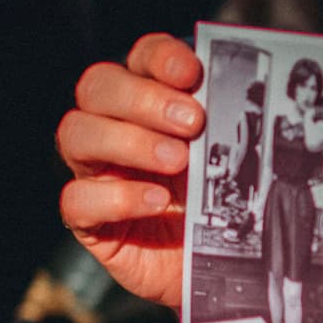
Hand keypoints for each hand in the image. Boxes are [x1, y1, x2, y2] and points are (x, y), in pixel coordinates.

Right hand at [57, 33, 205, 308]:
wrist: (221, 264)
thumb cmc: (223, 200)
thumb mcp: (231, 157)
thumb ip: (230, 121)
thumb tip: (247, 89)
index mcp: (150, 100)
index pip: (140, 57)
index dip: (161, 58)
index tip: (193, 74)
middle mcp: (113, 127)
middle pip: (97, 86)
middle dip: (144, 99)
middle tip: (192, 122)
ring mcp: (95, 172)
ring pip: (75, 134)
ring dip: (129, 141)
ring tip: (178, 162)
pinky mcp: (89, 220)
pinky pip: (77, 200)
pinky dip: (117, 197)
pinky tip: (157, 203)